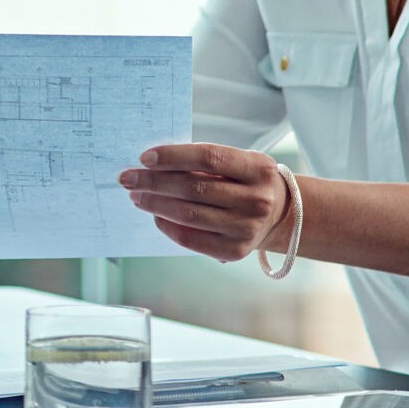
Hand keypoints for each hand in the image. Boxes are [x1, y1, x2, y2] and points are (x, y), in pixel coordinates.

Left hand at [119, 143, 291, 262]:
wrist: (280, 216)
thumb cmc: (247, 182)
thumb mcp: (239, 163)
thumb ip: (204, 162)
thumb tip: (153, 164)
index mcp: (258, 168)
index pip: (208, 157)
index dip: (173, 156)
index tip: (145, 157)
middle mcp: (256, 200)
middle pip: (193, 187)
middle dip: (154, 182)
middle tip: (128, 178)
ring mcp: (247, 228)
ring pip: (188, 214)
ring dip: (155, 204)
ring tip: (137, 196)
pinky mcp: (235, 251)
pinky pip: (191, 239)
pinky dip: (167, 226)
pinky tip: (155, 215)